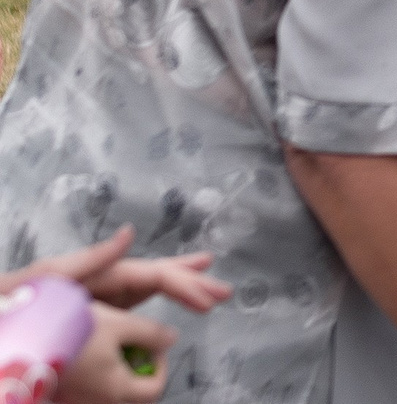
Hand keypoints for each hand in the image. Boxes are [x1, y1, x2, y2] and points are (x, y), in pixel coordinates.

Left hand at [7, 227, 231, 313]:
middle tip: (225, 293)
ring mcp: (101, 297)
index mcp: (104, 271)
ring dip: (181, 291)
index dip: (186, 286)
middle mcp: (107, 281)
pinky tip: (166, 312)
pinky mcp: (92, 313)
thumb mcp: (51, 274)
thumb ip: (93, 256)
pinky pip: (132, 308)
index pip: (155, 276)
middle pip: (159, 278)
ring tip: (209, 294)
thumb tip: (131, 233)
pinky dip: (155, 306)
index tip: (210, 301)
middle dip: (193, 283)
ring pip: (149, 291)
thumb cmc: (16, 297)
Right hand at [60, 302, 175, 403]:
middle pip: (135, 396)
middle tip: (133, 348)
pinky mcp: (64, 397)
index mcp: (117, 391)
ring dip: (119, 374)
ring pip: (113, 395)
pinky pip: (92, 392)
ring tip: (109, 347)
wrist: (27, 342)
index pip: (155, 389)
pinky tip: (90, 354)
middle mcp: (97, 403)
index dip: (161, 365)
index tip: (153, 346)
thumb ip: (151, 333)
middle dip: (141, 372)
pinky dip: (99, 377)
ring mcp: (80, 402)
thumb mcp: (120, 324)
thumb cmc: (71, 335)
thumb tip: (171, 338)